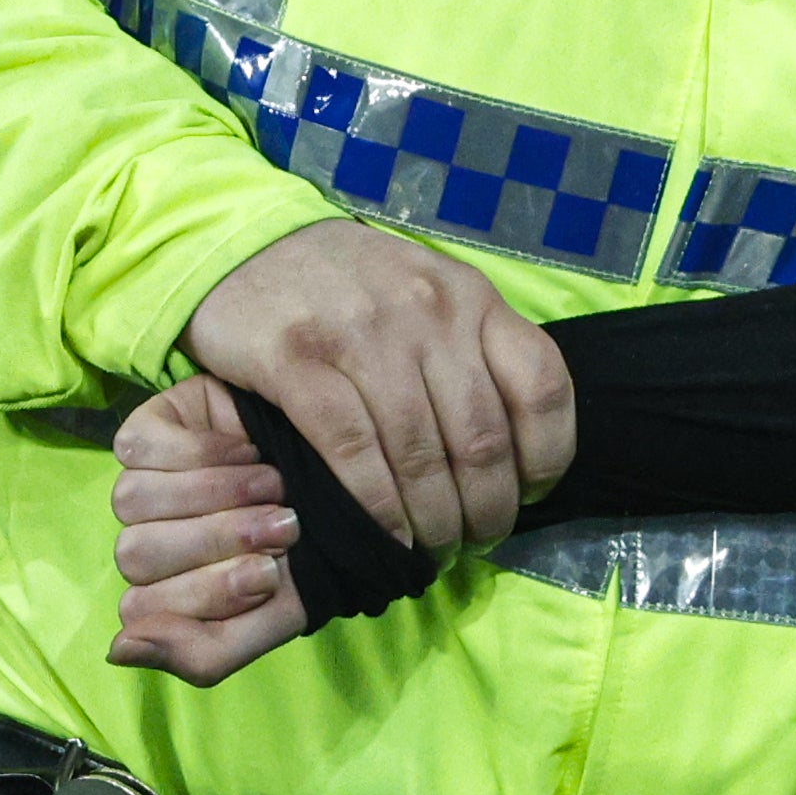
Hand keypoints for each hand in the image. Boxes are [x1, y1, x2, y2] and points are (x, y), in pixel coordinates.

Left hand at [107, 373, 313, 684]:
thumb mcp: (279, 613)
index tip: (273, 576)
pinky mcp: (146, 430)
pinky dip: (199, 450)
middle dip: (216, 541)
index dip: (207, 591)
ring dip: (213, 493)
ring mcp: (139, 483)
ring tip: (274, 484)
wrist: (350, 474)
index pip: (142, 610)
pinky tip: (247, 451)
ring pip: (132, 501)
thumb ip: (206, 653)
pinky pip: (138, 449)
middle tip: (285, 526)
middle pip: (134, 554)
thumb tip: (120, 651)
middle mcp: (146, 539)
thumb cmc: (314, 548)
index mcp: (166, 593)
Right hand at [180, 217, 572, 554]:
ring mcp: (360, 333)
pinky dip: (377, 507)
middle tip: (475, 541)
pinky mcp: (295, 359)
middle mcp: (426, 310)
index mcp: (471, 297)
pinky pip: (353, 452)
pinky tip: (385, 534)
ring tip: (432, 549)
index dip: (547, 457)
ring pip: (420, 456)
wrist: (247, 245)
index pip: (543, 386)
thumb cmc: (351, 286)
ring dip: (433, 522)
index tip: (529, 495)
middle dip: (487, 510)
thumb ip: (473, 351)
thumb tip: (514, 452)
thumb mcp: (429, 295)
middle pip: (481, 438)